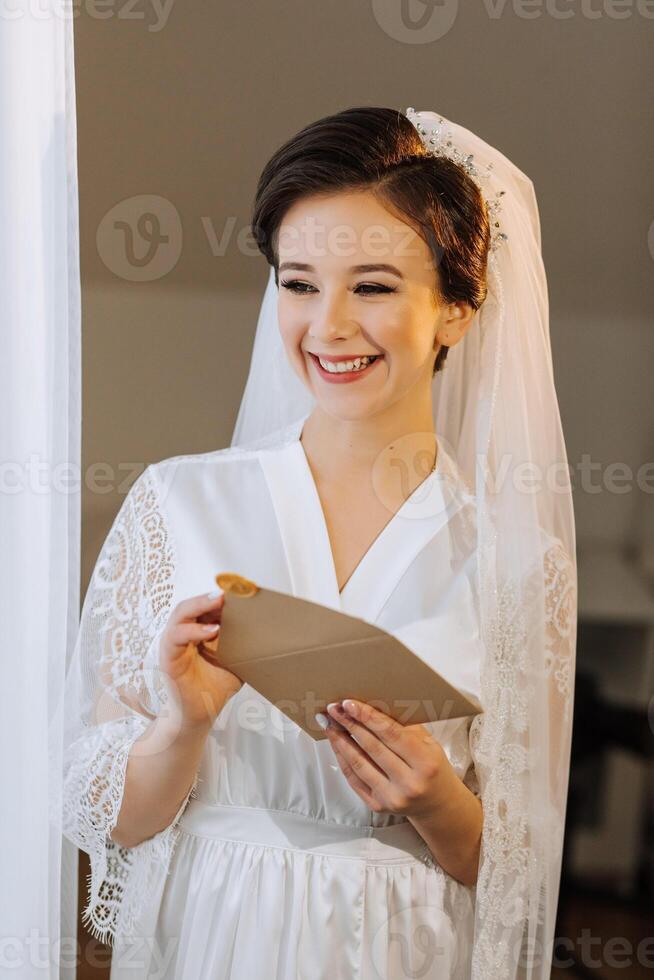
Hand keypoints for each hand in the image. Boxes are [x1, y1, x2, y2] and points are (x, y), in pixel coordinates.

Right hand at [158, 590, 242, 730]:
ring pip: (180, 614)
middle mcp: (184, 633)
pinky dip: (193, 631)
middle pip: (192, 604)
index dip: (220, 595)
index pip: (205, 605)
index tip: (240, 588)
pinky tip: (212, 631)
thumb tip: (269, 628)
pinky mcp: (169, 658)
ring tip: (219, 600)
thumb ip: (244, 643)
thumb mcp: (236, 660)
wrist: (201, 714)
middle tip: (229, 590)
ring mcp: (174, 644)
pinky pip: (176, 638)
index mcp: (198, 629)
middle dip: (210, 595)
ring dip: (199, 605)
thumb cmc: (216, 686)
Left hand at [320, 699, 447, 820]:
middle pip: (372, 747)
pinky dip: (342, 759)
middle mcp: (409, 783)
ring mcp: (392, 797)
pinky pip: (354, 779)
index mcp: (425, 763)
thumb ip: (403, 726)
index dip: (368, 717)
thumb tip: (370, 706)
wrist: (437, 804)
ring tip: (329, 724)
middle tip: (334, 708)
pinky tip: (336, 743)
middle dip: (349, 724)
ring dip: (340, 741)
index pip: (391, 734)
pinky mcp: (377, 806)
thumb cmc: (432, 767)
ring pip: (358, 764)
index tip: (349, 703)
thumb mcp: (428, 743)